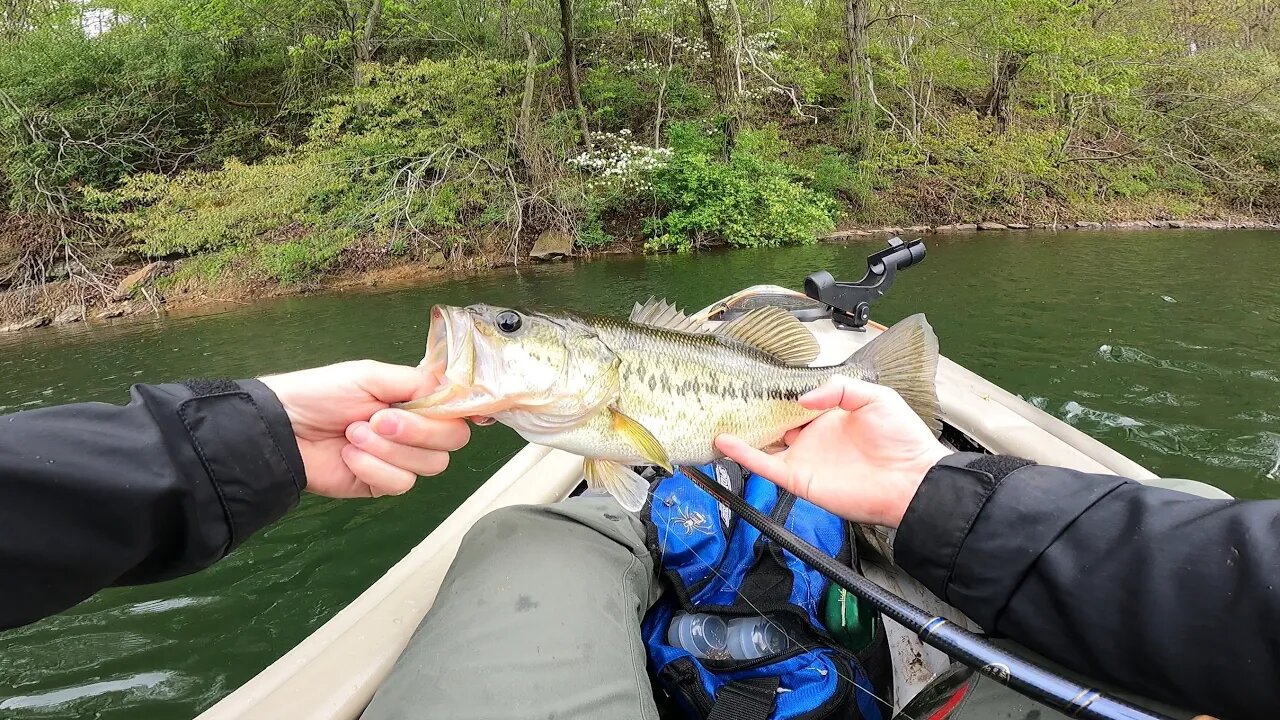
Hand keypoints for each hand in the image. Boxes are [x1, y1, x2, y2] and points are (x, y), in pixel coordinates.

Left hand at [260, 360, 470, 497]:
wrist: (283, 429)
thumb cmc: (322, 394)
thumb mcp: (371, 375)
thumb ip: (418, 382)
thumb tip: (456, 390)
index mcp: (416, 400)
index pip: (459, 410)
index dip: (461, 412)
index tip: (453, 411)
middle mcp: (416, 431)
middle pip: (453, 440)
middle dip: (418, 430)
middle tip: (379, 419)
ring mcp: (401, 460)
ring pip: (429, 464)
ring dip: (389, 449)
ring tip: (353, 434)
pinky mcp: (382, 484)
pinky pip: (401, 483)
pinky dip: (373, 468)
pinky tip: (349, 456)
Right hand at [715, 376, 949, 527]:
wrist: (911, 481)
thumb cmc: (902, 440)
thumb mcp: (875, 396)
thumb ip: (839, 388)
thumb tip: (803, 398)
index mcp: (830, 416)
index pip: (796, 401)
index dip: (778, 391)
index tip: (757, 378)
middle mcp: (813, 437)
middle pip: (775, 422)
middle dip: (754, 410)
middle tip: (729, 394)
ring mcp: (804, 458)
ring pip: (764, 443)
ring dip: (742, 432)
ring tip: (716, 415)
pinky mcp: (798, 478)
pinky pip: (764, 465)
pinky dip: (743, 455)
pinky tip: (725, 441)